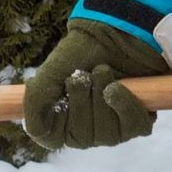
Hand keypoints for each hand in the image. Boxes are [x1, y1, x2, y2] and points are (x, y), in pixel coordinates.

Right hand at [19, 20, 167, 148]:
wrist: (113, 34)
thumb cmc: (78, 54)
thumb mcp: (48, 74)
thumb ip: (34, 104)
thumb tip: (34, 133)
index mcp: (60, 124)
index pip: (55, 138)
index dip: (64, 110)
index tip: (68, 82)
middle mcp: (85, 133)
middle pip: (82, 137)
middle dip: (84, 100)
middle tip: (86, 74)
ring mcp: (112, 131)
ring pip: (108, 135)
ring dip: (103, 98)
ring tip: (103, 72)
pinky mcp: (136, 123)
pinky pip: (134, 128)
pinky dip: (125, 105)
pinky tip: (117, 87)